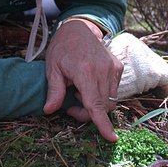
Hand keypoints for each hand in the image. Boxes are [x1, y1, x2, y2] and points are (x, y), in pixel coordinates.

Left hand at [43, 18, 122, 141]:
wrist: (79, 28)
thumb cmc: (63, 48)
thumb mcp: (52, 69)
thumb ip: (54, 91)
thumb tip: (49, 110)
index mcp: (86, 72)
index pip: (95, 104)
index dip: (102, 123)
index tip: (111, 138)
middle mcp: (103, 70)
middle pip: (102, 106)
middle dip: (88, 113)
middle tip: (70, 106)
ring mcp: (113, 68)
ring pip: (110, 100)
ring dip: (96, 104)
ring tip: (79, 91)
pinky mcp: (118, 67)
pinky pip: (113, 91)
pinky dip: (102, 94)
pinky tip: (89, 84)